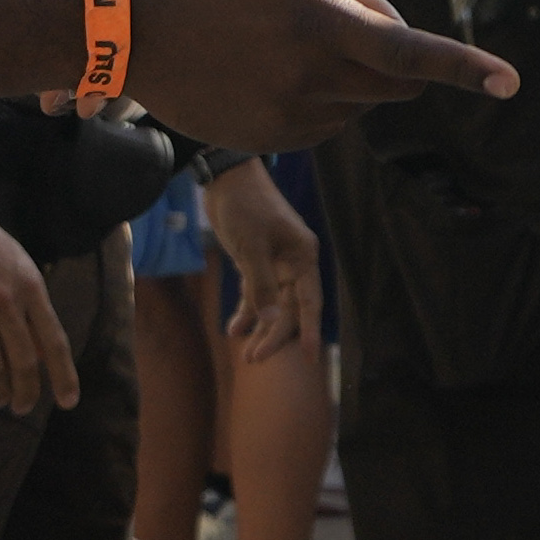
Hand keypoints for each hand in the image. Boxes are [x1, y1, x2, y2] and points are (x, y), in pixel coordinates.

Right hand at [0, 200, 75, 414]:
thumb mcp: (21, 267)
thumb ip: (32, 305)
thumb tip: (41, 350)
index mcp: (31, 288)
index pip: (54, 342)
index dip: (63, 376)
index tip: (69, 401)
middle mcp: (5, 302)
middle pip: (23, 363)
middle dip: (26, 393)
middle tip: (22, 408)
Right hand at [124, 0, 518, 142]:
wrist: (120, 20)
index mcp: (315, 20)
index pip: (409, 53)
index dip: (464, 66)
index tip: (510, 83)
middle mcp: (306, 78)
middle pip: (393, 80)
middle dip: (391, 40)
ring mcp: (284, 116)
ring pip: (360, 101)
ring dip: (355, 67)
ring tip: (299, 24)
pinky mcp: (265, 138)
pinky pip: (325, 124)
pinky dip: (324, 93)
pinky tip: (276, 59)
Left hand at [199, 163, 318, 361]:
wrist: (226, 179)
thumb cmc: (245, 208)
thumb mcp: (251, 247)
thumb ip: (261, 284)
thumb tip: (269, 319)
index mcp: (303, 256)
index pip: (310, 301)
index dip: (312, 330)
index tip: (313, 357)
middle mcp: (294, 263)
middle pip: (290, 308)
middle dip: (275, 335)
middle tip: (255, 359)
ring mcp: (275, 264)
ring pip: (273, 305)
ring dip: (261, 328)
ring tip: (247, 355)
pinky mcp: (256, 263)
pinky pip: (256, 294)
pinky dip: (247, 311)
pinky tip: (235, 329)